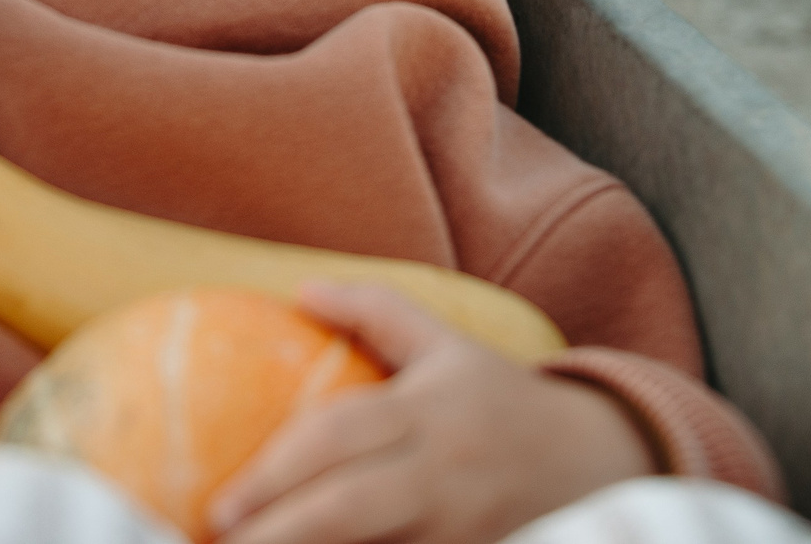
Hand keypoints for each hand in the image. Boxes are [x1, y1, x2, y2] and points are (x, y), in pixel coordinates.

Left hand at [208, 283, 655, 543]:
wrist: (593, 463)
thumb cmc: (498, 399)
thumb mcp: (446, 343)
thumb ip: (376, 312)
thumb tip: (300, 290)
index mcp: (428, 411)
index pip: (340, 437)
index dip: (276, 471)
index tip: (221, 502)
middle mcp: (440, 475)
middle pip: (348, 509)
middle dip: (279, 533)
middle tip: (218, 542)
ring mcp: (456, 530)